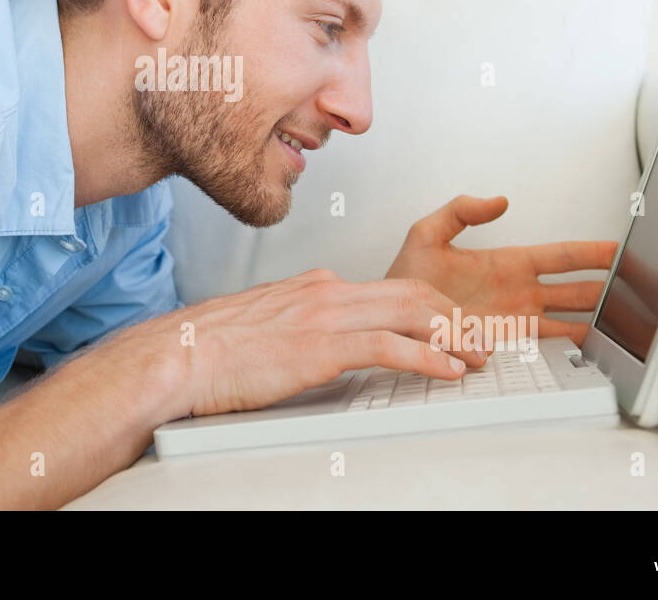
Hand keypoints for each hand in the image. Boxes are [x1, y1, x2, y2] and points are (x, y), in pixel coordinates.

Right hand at [114, 269, 490, 419]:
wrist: (180, 355)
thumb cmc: (209, 347)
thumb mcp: (261, 323)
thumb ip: (294, 322)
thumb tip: (309, 337)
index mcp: (313, 286)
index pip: (387, 286)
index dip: (427, 305)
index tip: (448, 324)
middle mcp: (326, 291)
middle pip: (411, 291)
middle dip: (452, 314)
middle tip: (477, 340)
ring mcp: (326, 316)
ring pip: (411, 312)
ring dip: (452, 336)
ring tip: (475, 357)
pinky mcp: (322, 346)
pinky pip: (390, 347)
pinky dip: (428, 357)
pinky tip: (447, 371)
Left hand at [386, 195, 617, 346]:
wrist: (387, 315)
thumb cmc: (404, 276)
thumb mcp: (428, 233)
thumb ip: (460, 211)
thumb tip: (497, 201)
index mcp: (509, 263)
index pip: (561, 256)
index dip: (591, 253)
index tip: (620, 249)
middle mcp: (519, 292)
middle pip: (577, 289)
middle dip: (608, 287)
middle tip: (640, 287)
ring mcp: (515, 319)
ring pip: (570, 319)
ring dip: (597, 318)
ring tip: (628, 321)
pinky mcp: (504, 343)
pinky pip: (546, 346)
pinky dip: (571, 347)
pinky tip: (592, 349)